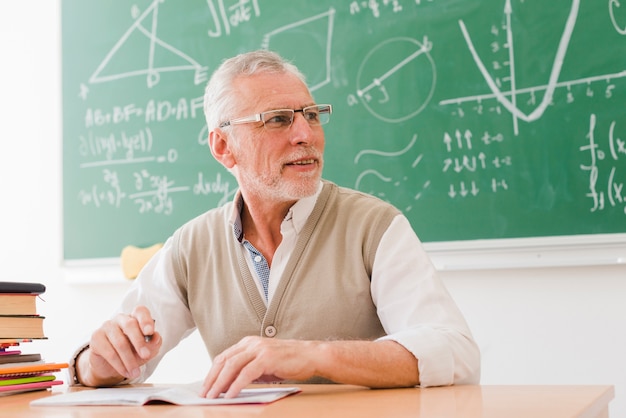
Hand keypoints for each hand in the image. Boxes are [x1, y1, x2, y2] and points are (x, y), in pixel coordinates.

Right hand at [78, 305, 160, 385]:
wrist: (111, 366)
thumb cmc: (133, 353)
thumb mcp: (147, 350)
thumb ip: (153, 343)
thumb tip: (156, 337)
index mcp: (135, 317)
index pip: (140, 311)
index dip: (145, 320)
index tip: (150, 332)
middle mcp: (120, 319)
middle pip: (130, 325)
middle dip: (139, 342)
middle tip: (146, 356)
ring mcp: (107, 326)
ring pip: (120, 342)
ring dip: (129, 360)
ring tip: (136, 372)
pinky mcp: (96, 337)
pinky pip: (109, 352)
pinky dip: (119, 365)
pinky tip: (126, 372)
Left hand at [201, 336, 317, 398]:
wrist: (311, 356)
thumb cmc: (289, 361)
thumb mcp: (264, 364)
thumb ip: (248, 369)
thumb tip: (230, 384)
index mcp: (248, 342)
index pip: (224, 357)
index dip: (212, 372)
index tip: (205, 386)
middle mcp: (251, 343)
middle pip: (224, 360)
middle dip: (212, 379)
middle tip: (204, 394)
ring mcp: (259, 349)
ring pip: (232, 366)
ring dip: (220, 383)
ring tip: (213, 396)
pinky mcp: (267, 358)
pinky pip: (246, 373)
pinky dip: (236, 385)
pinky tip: (230, 395)